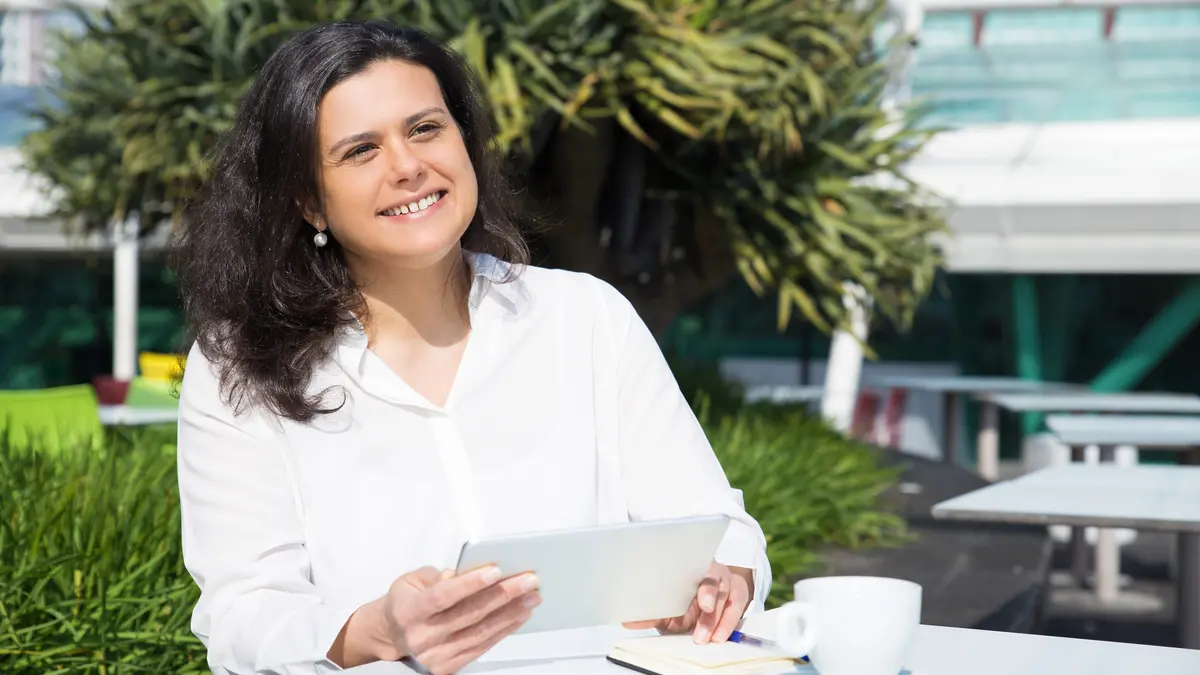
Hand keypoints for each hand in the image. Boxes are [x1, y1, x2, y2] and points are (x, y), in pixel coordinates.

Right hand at [379, 565, 540, 673]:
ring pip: (481, 632)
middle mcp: (422, 636)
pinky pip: (482, 646)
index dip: (471, 583)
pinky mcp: (448, 666)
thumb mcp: (412, 580)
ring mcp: (436, 655)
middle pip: (470, 614)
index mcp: (410, 610)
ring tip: (531, 597)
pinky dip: (504, 630)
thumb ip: (440, 575)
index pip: (444, 596)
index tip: (496, 571)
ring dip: (510, 613)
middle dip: (503, 595)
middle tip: (528, 581)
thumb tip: (474, 571)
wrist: (391, 635)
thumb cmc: (405, 603)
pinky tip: (518, 616)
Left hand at [623, 562, 752, 643]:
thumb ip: (650, 613)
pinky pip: (737, 607)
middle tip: (704, 607)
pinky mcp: (738, 594)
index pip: (691, 560)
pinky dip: (727, 623)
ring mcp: (726, 580)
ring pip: (725, 595)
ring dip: (716, 618)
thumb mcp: (666, 606)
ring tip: (703, 637)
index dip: (688, 570)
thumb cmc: (683, 599)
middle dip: (708, 593)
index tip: (689, 585)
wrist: (707, 599)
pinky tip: (718, 636)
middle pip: (712, 577)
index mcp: (690, 564)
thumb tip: (626, 621)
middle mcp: (710, 569)